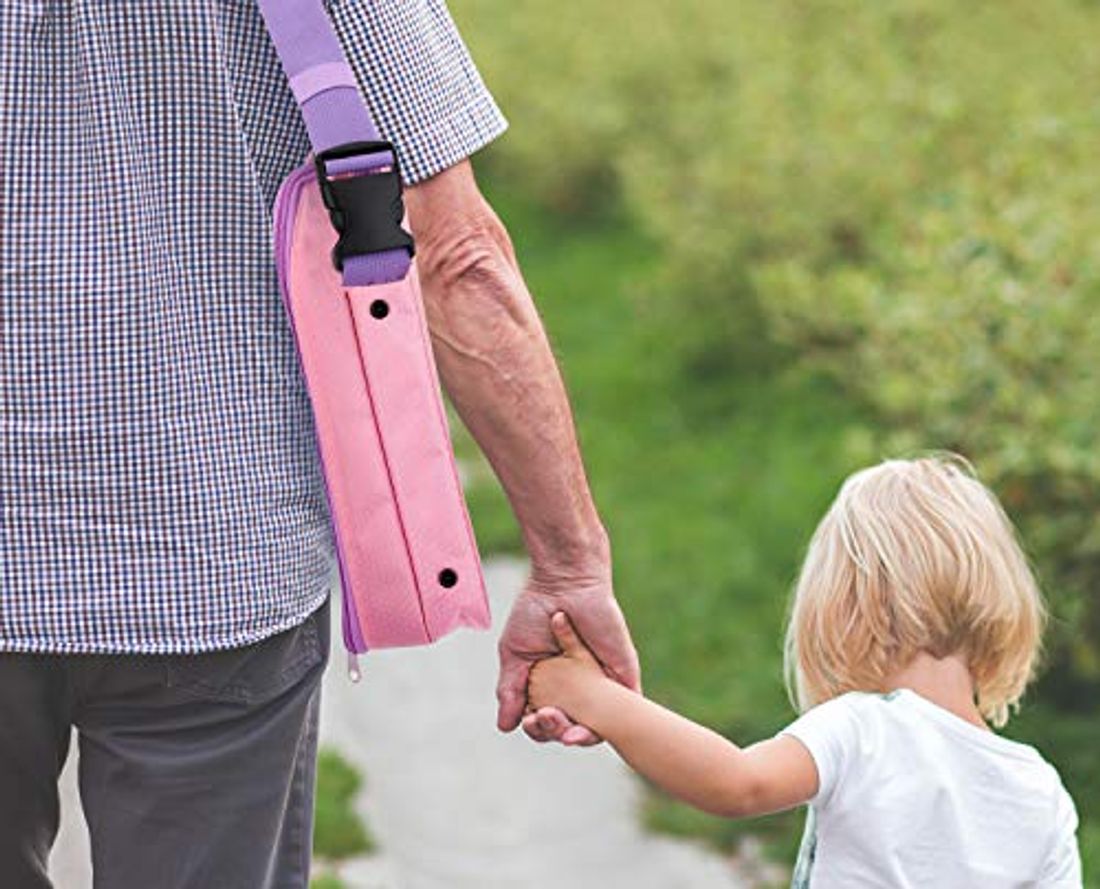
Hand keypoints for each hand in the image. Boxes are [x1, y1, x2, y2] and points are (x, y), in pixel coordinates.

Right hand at [496, 566, 639, 745]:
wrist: (564, 583)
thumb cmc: (536, 611)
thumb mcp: (515, 654)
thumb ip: (510, 691)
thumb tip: (505, 727)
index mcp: (553, 686)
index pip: (546, 722)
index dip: (537, 728)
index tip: (529, 719)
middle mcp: (578, 689)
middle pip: (569, 729)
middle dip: (553, 732)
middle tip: (544, 717)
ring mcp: (601, 684)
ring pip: (596, 728)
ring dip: (577, 737)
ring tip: (559, 723)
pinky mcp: (622, 676)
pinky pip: (624, 713)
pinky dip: (608, 727)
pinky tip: (585, 729)